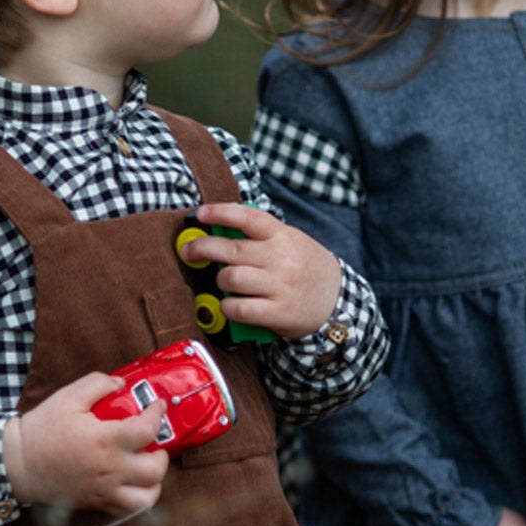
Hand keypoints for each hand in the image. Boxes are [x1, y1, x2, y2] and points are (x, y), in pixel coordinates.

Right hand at [2, 371, 170, 515]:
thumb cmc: (42, 429)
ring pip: (147, 498)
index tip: (158, 406)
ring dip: (155, 482)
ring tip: (148, 467)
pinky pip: (127, 511)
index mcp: (105, 440)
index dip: (158, 414)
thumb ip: (98, 384)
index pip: (147, 430)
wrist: (18, 464)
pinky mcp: (96, 503)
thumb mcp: (68, 397)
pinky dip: (138, 499)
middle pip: (155, 469)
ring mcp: (104, 490)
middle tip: (154, 441)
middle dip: (162, 453)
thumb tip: (122, 384)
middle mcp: (109, 469)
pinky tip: (133, 483)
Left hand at [178, 202, 342, 340]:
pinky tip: (230, 304)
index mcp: (282, 236)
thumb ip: (260, 235)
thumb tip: (218, 229)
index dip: (221, 212)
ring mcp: (280, 286)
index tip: (201, 213)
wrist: (336, 300)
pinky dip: (227, 307)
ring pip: (231, 279)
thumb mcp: (290, 240)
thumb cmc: (304, 266)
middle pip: (231, 250)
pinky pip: (239, 308)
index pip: (249, 218)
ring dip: (220, 281)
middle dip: (202, 249)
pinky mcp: (278, 313)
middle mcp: (281, 259)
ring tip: (224, 282)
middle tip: (189, 251)